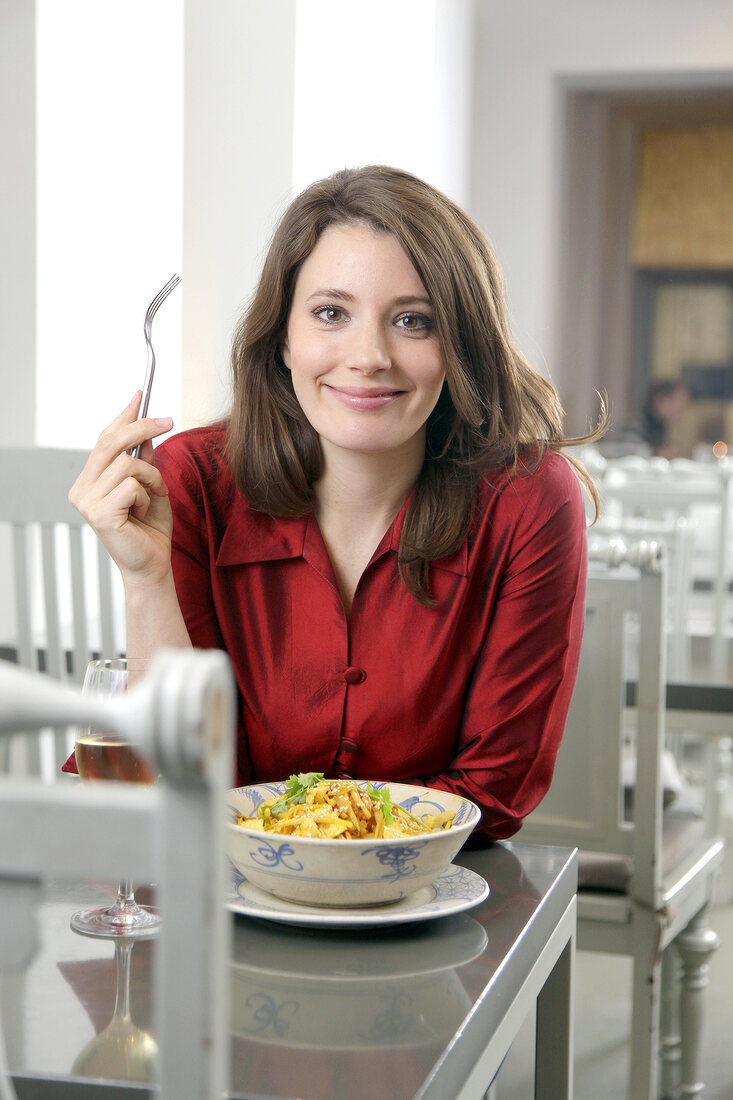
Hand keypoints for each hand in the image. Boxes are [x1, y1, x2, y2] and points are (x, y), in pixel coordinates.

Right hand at [68, 392, 174, 587]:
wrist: (152, 565)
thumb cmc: (150, 529)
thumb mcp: (151, 486)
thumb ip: (145, 461)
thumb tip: (146, 430)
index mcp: (89, 481)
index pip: (104, 439)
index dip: (123, 416)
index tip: (140, 394)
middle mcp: (82, 490)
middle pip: (110, 442)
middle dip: (143, 427)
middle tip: (169, 421)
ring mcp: (87, 502)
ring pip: (127, 463)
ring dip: (152, 476)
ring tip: (156, 494)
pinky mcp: (99, 514)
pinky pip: (131, 485)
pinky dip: (147, 495)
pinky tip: (143, 512)